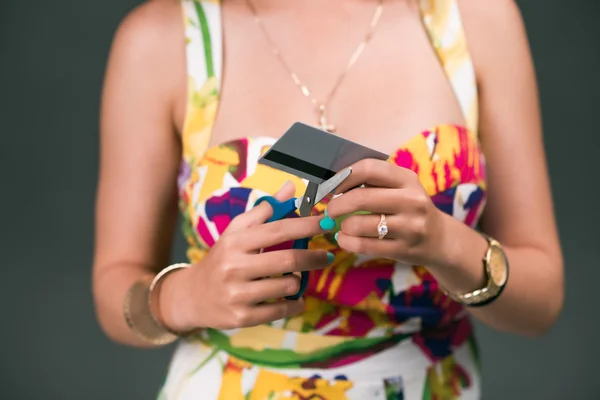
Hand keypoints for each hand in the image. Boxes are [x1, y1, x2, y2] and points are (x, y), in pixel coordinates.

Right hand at [160, 182, 332, 331]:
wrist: (193, 296)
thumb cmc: (223, 258)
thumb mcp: (237, 231)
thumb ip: (265, 209)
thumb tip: (291, 188)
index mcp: (235, 241)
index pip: (278, 229)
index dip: (306, 225)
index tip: (326, 222)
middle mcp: (234, 266)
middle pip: (288, 259)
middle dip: (314, 257)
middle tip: (327, 256)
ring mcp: (237, 294)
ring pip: (288, 285)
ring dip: (299, 281)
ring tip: (297, 278)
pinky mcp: (242, 317)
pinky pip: (281, 310)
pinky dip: (295, 304)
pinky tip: (295, 298)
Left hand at [325, 159, 445, 266]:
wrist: (440, 239)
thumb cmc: (409, 209)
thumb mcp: (401, 188)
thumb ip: (374, 182)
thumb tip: (335, 182)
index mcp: (407, 179)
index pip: (369, 169)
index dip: (345, 176)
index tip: (334, 186)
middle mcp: (411, 201)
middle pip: (361, 198)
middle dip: (337, 204)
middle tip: (331, 209)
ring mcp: (409, 227)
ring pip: (359, 224)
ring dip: (343, 226)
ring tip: (344, 226)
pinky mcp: (403, 249)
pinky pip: (363, 246)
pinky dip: (346, 242)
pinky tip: (344, 238)